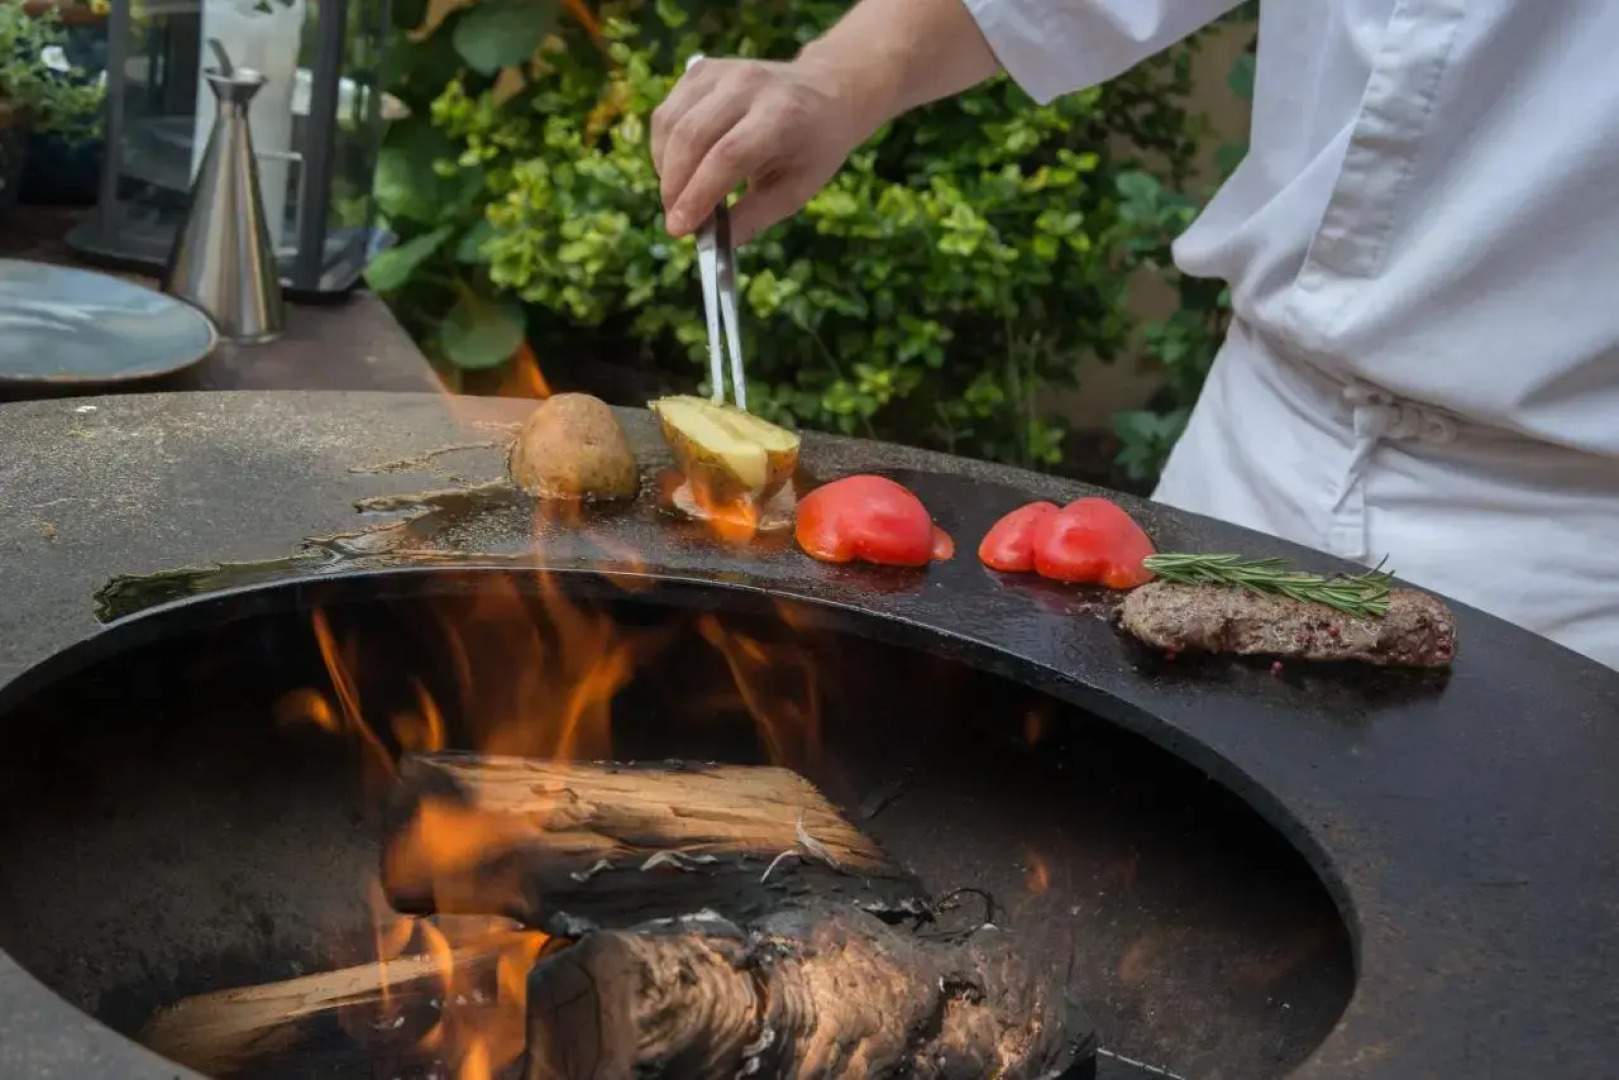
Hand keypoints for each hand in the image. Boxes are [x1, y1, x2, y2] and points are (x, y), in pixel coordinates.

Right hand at [651, 55, 886, 244]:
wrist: (825, 93)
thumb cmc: (813, 148)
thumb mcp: (797, 190)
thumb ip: (755, 217)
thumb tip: (714, 244)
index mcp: (781, 116)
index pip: (726, 157)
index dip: (697, 195)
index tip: (678, 228)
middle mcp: (748, 85)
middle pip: (692, 137)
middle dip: (674, 186)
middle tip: (675, 219)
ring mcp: (721, 72)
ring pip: (671, 123)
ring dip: (665, 168)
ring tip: (678, 196)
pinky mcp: (701, 70)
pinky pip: (668, 113)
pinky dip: (663, 146)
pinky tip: (678, 167)